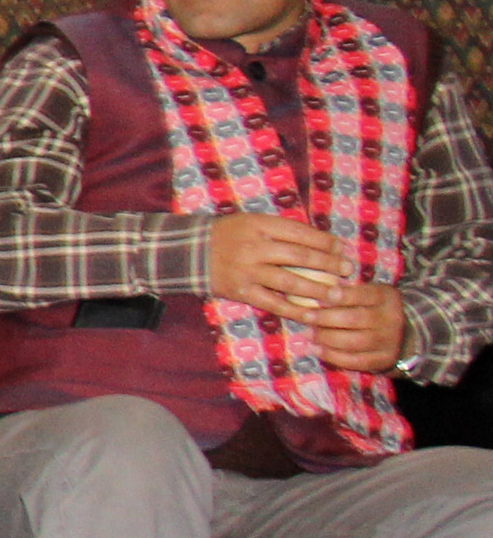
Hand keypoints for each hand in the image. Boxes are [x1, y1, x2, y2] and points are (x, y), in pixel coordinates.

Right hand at [207, 214, 349, 324]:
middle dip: (328, 264)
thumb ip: (282, 231)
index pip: (300, 233)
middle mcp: (254, 247)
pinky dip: (294, 310)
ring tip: (338, 295)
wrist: (188, 253)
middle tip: (348, 271)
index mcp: (259, 226)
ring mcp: (247, 271)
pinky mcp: (241, 291)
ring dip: (318, 290)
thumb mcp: (252, 222)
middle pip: (300, 256)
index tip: (342, 249)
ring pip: (290, 281)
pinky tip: (312, 314)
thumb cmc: (228, 235)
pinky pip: (273, 302)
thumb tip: (322, 243)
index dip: (325, 242)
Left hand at [310, 278, 407, 373]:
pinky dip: (333, 356)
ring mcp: (390, 341)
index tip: (320, 299)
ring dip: (326, 338)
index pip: (363, 294)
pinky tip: (317, 350)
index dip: (341, 297)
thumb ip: (345, 293)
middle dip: (325, 318)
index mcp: (387, 297)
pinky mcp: (385, 360)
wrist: (401, 332)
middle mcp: (392, 318)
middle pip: (355, 319)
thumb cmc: (371, 308)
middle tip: (306, 317)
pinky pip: (356, 361)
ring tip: (308, 334)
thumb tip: (315, 296)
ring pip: (354, 342)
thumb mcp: (365, 294)